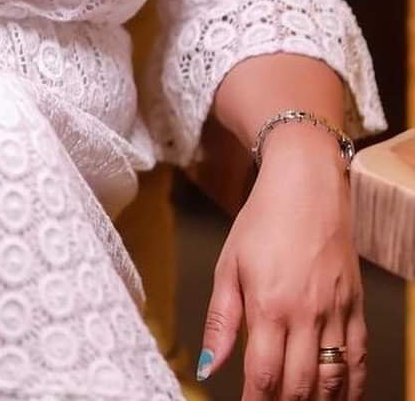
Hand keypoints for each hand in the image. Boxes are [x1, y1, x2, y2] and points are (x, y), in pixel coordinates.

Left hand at [197, 134, 366, 398]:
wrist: (306, 186)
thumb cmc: (261, 222)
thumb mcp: (229, 265)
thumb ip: (220, 321)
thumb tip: (207, 366)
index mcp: (269, 304)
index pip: (264, 375)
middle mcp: (307, 314)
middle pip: (299, 386)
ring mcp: (336, 312)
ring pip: (332, 380)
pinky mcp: (356, 307)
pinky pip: (358, 360)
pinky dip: (351, 387)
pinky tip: (338, 397)